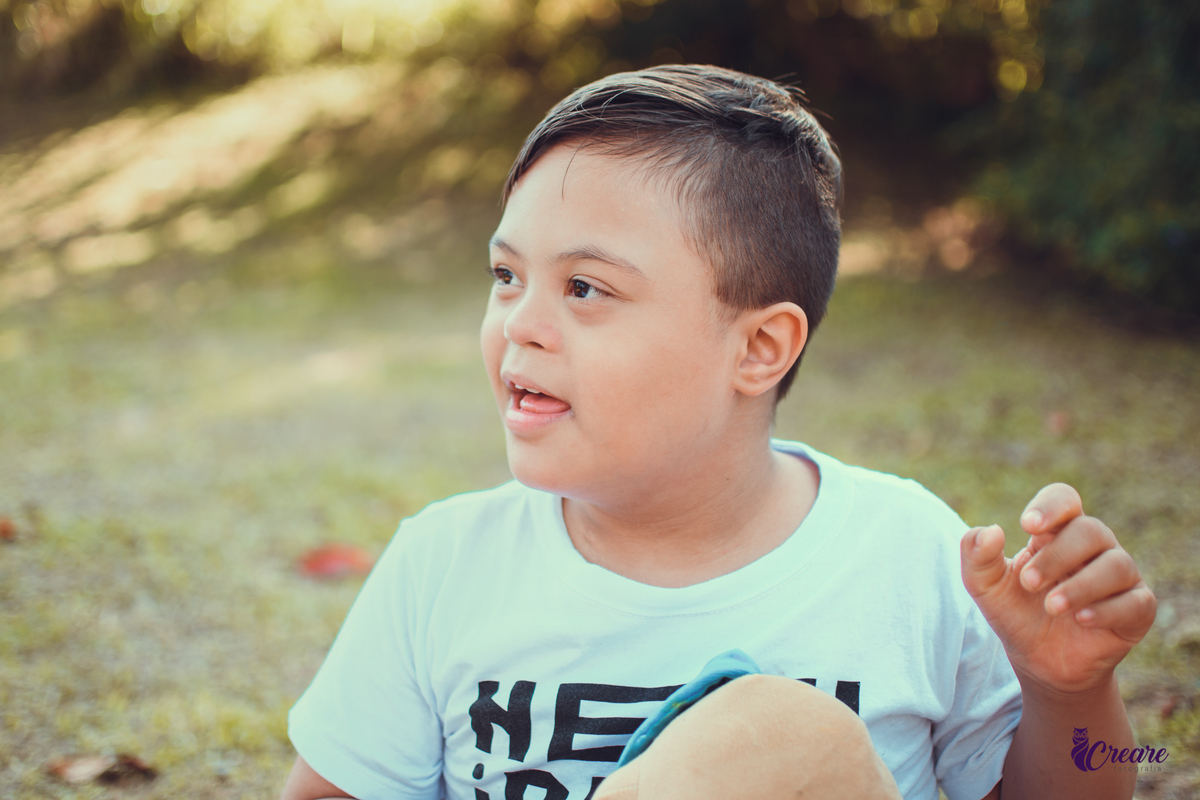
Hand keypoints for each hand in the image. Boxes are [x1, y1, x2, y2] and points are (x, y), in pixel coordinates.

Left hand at [960, 483, 1155, 694]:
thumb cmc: (1015, 612)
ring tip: (1052, 606)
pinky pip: (1135, 602)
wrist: (1038, 661)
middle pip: (1090, 530)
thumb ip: (976, 556)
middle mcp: (1094, 548)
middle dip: (1057, 556)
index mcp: (1057, 533)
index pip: (1064, 500)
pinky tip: (1081, 619)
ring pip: (1117, 565)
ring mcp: (1120, 577)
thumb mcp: (985, 586)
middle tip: (1029, 583)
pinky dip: (1108, 609)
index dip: (1051, 506)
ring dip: (1081, 586)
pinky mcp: (1137, 609)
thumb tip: (990, 531)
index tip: (1028, 525)